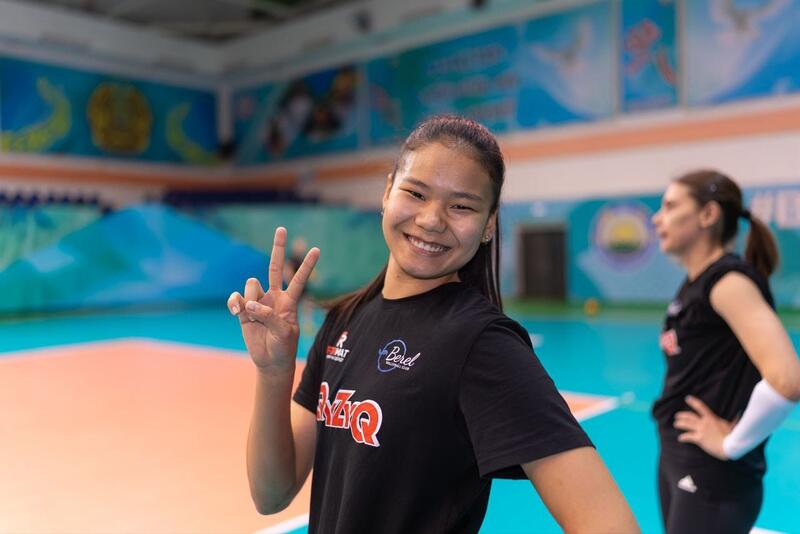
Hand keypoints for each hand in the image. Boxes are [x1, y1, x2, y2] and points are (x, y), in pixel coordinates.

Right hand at [227, 227, 319, 374]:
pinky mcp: (243, 309)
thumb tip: (250, 304)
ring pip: (251, 285)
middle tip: (282, 229)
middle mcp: (274, 296)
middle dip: (278, 248)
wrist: (270, 360)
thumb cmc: (283, 347)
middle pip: (274, 267)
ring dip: (250, 298)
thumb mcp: (283, 332)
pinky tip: (238, 313)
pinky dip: (235, 303)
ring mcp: (258, 301)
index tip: (317, 250)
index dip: (307, 265)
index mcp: (289, 301)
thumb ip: (270, 315)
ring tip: (252, 315)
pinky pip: (235, 298)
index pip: (299, 279)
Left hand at [673, 395, 734, 459]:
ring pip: (686, 425)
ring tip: (676, 424)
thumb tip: (740, 413)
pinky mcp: (699, 439)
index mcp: (712, 418)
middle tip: (677, 415)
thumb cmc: (733, 436)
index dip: (693, 402)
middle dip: (682, 415)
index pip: (701, 407)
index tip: (687, 398)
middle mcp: (704, 423)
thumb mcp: (732, 426)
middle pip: (689, 416)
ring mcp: (701, 430)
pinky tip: (680, 438)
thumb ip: (734, 419)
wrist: (730, 447)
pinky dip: (683, 437)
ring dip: (680, 424)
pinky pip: (688, 437)